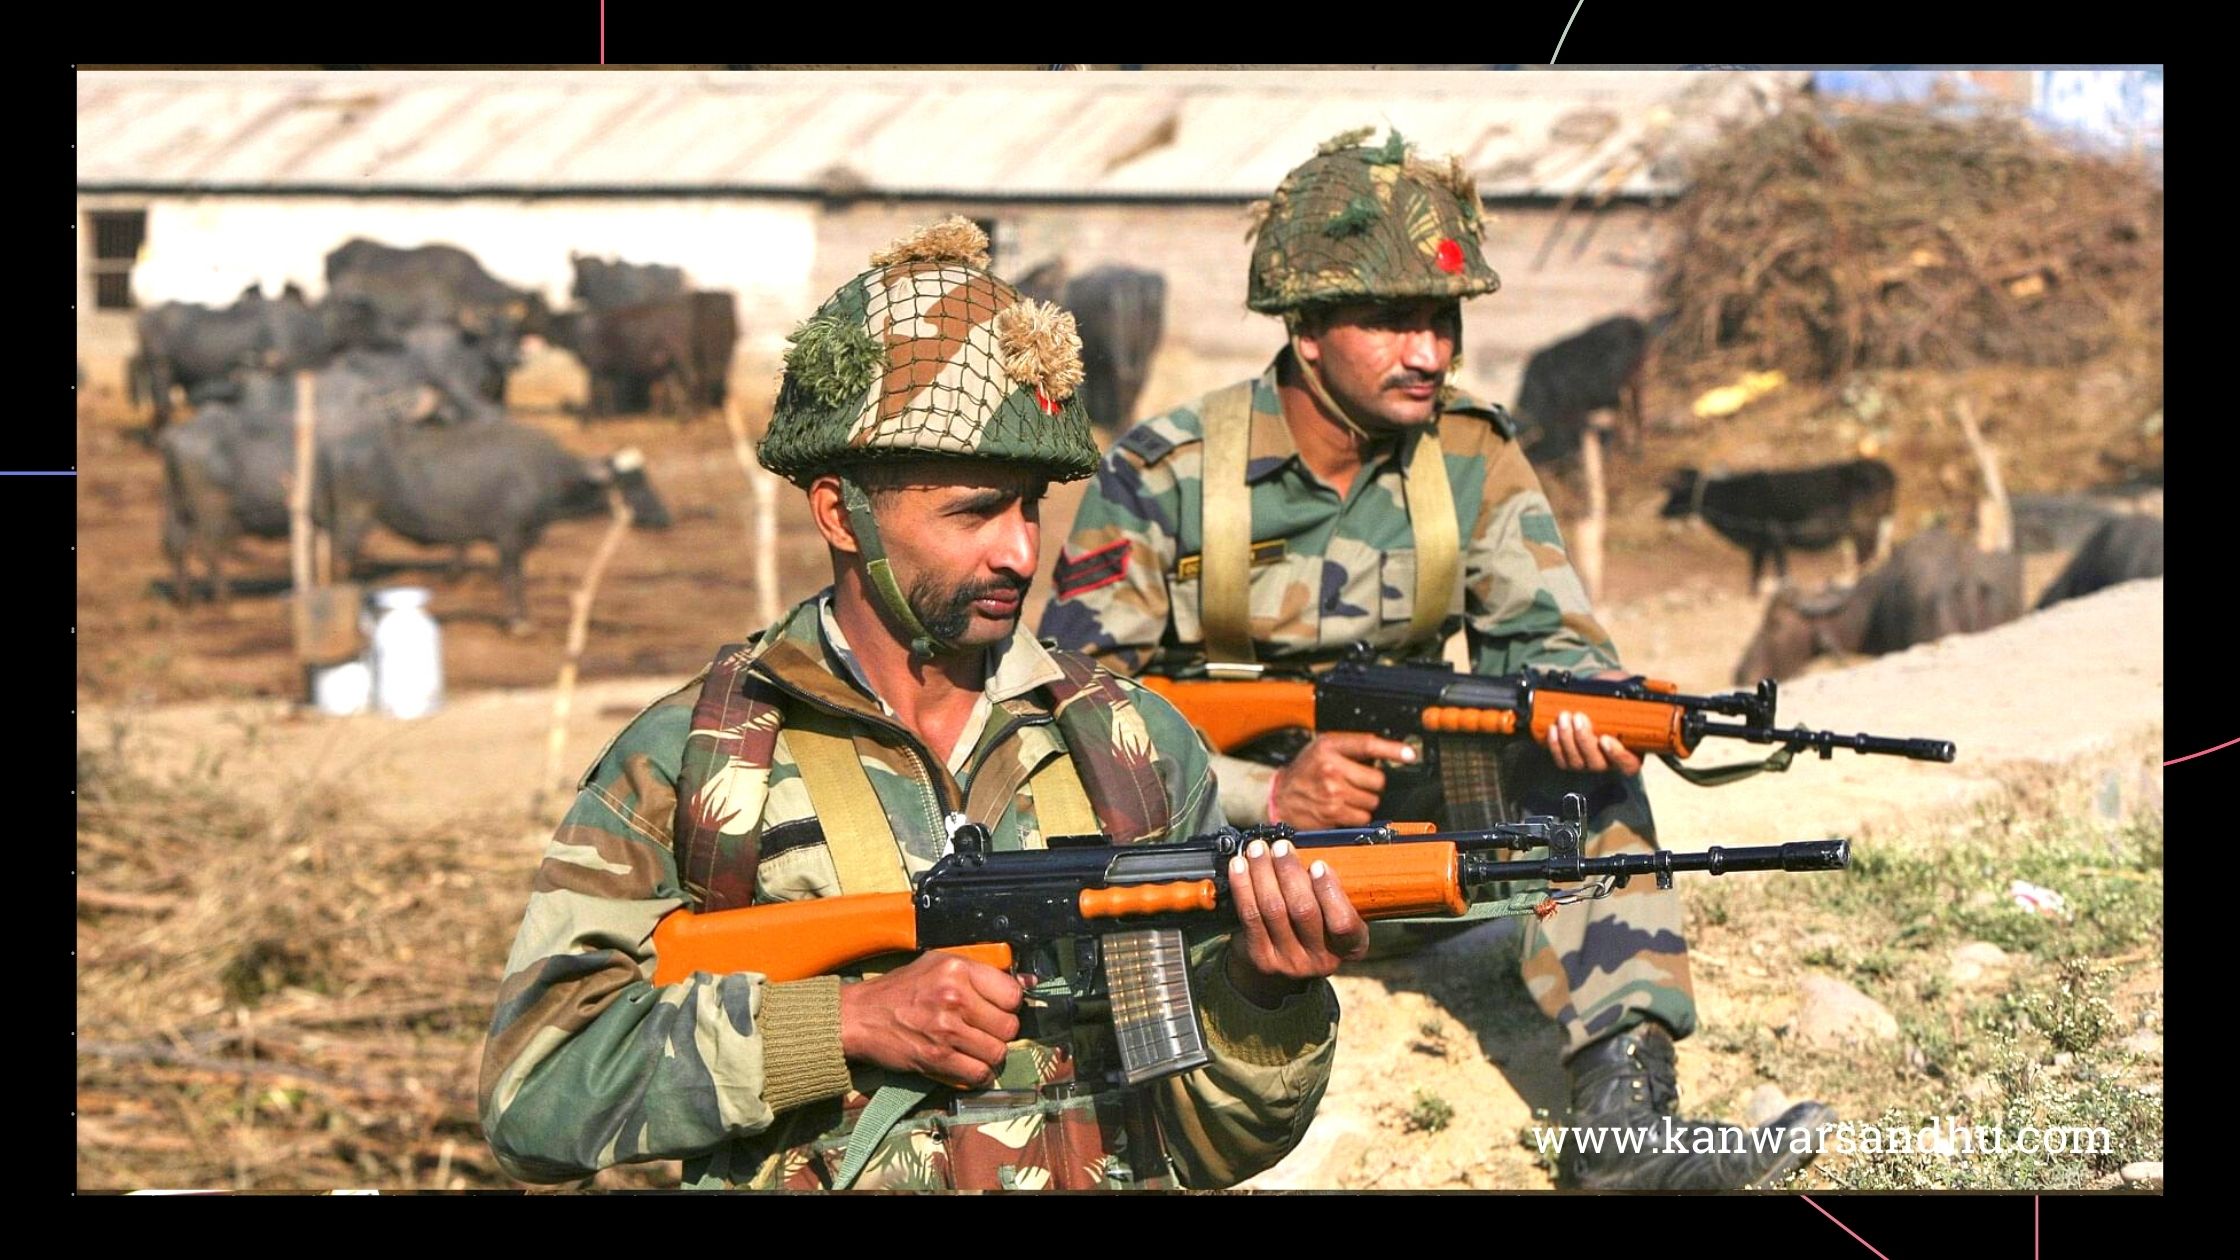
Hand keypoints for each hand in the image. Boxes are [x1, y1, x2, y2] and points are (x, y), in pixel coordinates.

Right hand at [838, 951, 1023, 1088]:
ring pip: (997, 1053)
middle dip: (1000, 1032)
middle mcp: (955, 997)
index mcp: (958, 969)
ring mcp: (946, 1029)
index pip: (1013, 994)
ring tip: (974, 1048)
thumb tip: (1028, 981)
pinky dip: (977, 1074)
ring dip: (990, 1055)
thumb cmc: (901, 989)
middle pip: (1009, 1026)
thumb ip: (979, 971)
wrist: (860, 1016)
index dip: (1009, 1004)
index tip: (998, 1008)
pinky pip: (978, 1074)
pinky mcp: (937, 1058)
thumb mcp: (939, 964)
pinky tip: (967, 1064)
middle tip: (984, 1030)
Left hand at [1223, 837, 1369, 1007]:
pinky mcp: (1261, 958)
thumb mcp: (1333, 917)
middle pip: (1303, 910)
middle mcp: (1322, 960)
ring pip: (1274, 909)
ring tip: (1258, 849)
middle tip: (1281, 847)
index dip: (1330, 892)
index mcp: (1349, 947)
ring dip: (1263, 872)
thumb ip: (1328, 891)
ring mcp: (1290, 962)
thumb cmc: (1312, 930)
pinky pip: (1250, 916)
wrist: (1281, 973)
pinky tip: (1239, 866)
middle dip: (1289, 872)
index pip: (1344, 923)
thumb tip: (1306, 849)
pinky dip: (1243, 886)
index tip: (1318, 864)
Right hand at [1270, 732, 1415, 828]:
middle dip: (1372, 783)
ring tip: (1347, 795)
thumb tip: (1385, 753)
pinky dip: (1357, 815)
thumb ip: (1350, 748)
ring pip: (1372, 801)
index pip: (1368, 745)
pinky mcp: (1333, 813)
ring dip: (1365, 801)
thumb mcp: (1322, 748)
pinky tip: (1343, 808)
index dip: (1393, 749)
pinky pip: (1363, 817)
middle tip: (1357, 782)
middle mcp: (1331, 768)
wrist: (1280, 797)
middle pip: (1377, 779)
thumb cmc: (1305, 771)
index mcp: (1330, 747)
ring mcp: (1332, 793)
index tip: (1410, 754)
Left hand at [1544, 708, 1643, 775]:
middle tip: (1578, 717)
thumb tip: (1624, 687)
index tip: (1604, 738)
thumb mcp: (1626, 702)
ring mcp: (1589, 765)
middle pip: (1597, 763)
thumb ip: (1628, 699)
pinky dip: (1555, 746)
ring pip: (1576, 762)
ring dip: (1567, 739)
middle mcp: (1610, 764)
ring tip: (1564, 717)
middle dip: (1584, 739)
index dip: (1616, 754)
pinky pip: (1562, 761)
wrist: (1600, 707)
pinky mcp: (1571, 763)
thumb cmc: (1616, 705)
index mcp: (1632, 755)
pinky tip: (1553, 729)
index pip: (1628, 765)